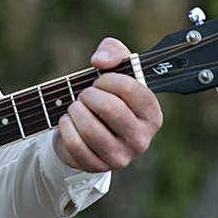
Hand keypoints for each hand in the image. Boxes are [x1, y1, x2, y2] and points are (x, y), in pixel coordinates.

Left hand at [53, 37, 162, 172]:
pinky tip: (67, 121)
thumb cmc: (105, 95)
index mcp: (152, 115)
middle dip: (89, 95)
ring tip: (75, 107)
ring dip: (75, 111)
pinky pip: (75, 144)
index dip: (108, 79)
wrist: (87, 130)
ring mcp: (120, 157)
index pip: (131, 89)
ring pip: (90, 128)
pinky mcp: (97, 167)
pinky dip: (65, 127)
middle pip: (110, 108)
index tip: (100, 80)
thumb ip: (113, 51)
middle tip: (85, 95)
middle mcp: (141, 139)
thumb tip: (100, 61)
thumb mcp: (113, 68)